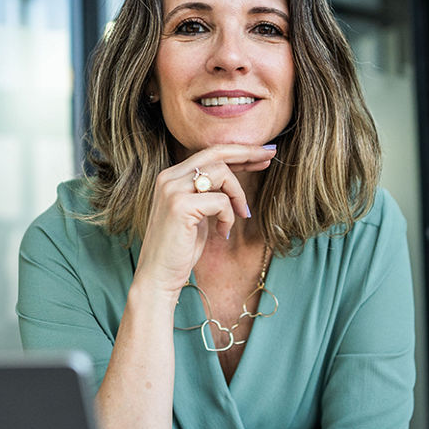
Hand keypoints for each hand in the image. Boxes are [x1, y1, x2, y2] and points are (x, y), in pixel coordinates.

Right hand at [131, 144, 275, 302]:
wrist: (158, 277)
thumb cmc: (180, 248)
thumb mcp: (198, 213)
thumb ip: (209, 192)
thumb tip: (235, 173)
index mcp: (171, 176)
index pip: (209, 153)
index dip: (238, 151)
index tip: (261, 153)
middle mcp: (169, 177)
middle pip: (216, 152)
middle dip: (247, 152)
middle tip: (270, 156)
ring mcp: (173, 190)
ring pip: (221, 173)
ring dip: (239, 195)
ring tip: (243, 214)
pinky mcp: (180, 206)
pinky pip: (221, 201)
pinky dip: (229, 216)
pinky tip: (223, 232)